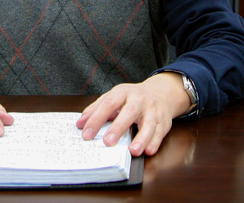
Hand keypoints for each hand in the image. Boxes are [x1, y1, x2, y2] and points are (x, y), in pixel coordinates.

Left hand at [75, 73, 190, 156]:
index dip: (96, 119)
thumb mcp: (114, 97)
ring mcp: (153, 110)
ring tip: (133, 151)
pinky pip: (160, 132)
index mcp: (123, 92)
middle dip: (118, 128)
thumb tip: (80, 124)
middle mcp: (139, 99)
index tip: (86, 134)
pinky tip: (148, 151)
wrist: (161, 93)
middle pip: (129, 112)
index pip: (108, 104)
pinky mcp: (163, 121)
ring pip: (149, 123)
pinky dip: (155, 142)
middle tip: (107, 142)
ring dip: (141, 138)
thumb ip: (96, 109)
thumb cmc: (132, 98)